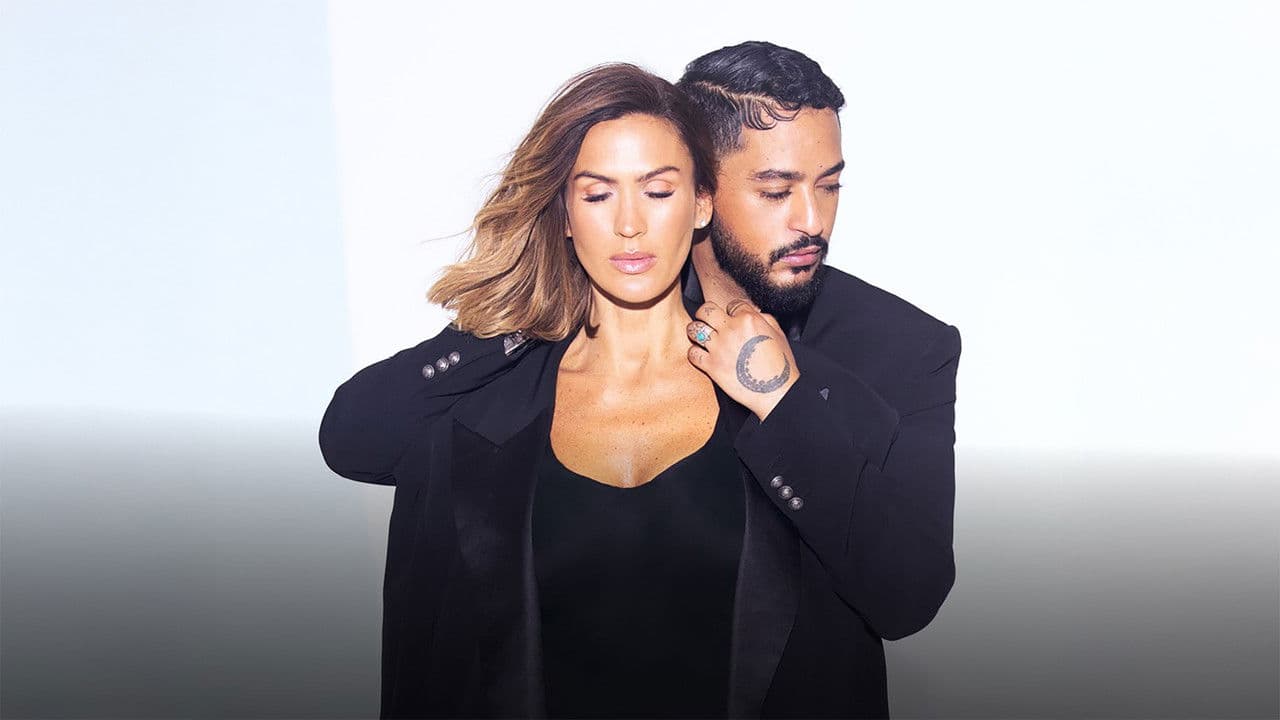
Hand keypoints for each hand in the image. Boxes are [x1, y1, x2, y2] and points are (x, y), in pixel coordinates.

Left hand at [686, 299, 799, 419]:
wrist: (776, 391)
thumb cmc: (780, 365)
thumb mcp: (778, 333)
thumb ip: (763, 318)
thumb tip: (752, 313)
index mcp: (748, 319)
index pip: (731, 304)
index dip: (731, 311)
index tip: (732, 318)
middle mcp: (731, 330)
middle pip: (705, 310)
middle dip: (704, 313)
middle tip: (708, 321)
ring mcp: (719, 347)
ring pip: (694, 329)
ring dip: (696, 332)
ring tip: (701, 337)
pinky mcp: (711, 366)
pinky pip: (692, 353)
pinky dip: (695, 353)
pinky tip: (702, 355)